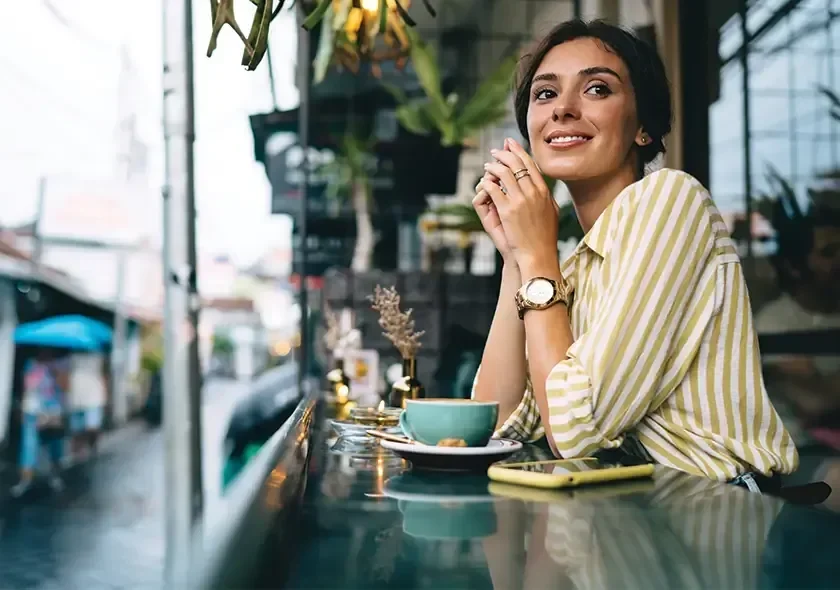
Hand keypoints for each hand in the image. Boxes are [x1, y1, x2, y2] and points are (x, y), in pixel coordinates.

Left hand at [480, 138, 559, 272]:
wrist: (538, 255)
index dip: (519, 151)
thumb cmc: (543, 238)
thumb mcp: (550, 213)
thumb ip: (545, 198)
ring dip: (494, 165)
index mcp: (544, 192)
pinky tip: (484, 181)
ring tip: (488, 164)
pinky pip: (494, 188)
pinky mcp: (508, 210)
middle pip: (517, 164)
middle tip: (495, 151)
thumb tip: (542, 187)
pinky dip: (488, 181)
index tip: (510, 143)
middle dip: (505, 153)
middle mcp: (534, 193)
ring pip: (505, 173)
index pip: (531, 165)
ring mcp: (521, 200)